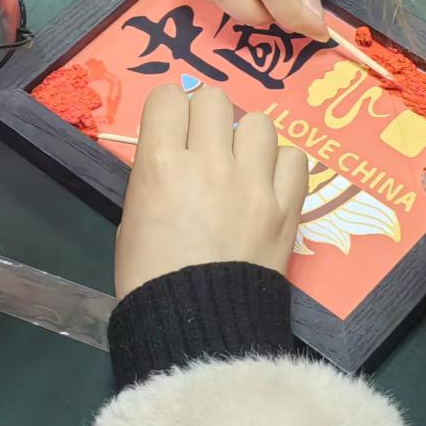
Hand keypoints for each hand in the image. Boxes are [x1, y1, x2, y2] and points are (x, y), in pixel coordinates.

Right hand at [114, 85, 307, 299]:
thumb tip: (178, 155)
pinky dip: (281, 166)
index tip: (172, 129)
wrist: (198, 328)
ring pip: (258, 122)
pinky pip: (294, 157)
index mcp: (160, 165)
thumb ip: (156, 175)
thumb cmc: (150, 277)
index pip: (168, 97)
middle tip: (205, 147)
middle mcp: (207, 163)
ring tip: (241, 166)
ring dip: (246, 139)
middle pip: (214, 98)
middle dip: (206, 118)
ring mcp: (252, 183)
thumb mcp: (132, 218)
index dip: (169, 110)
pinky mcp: (287, 206)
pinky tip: (268, 185)